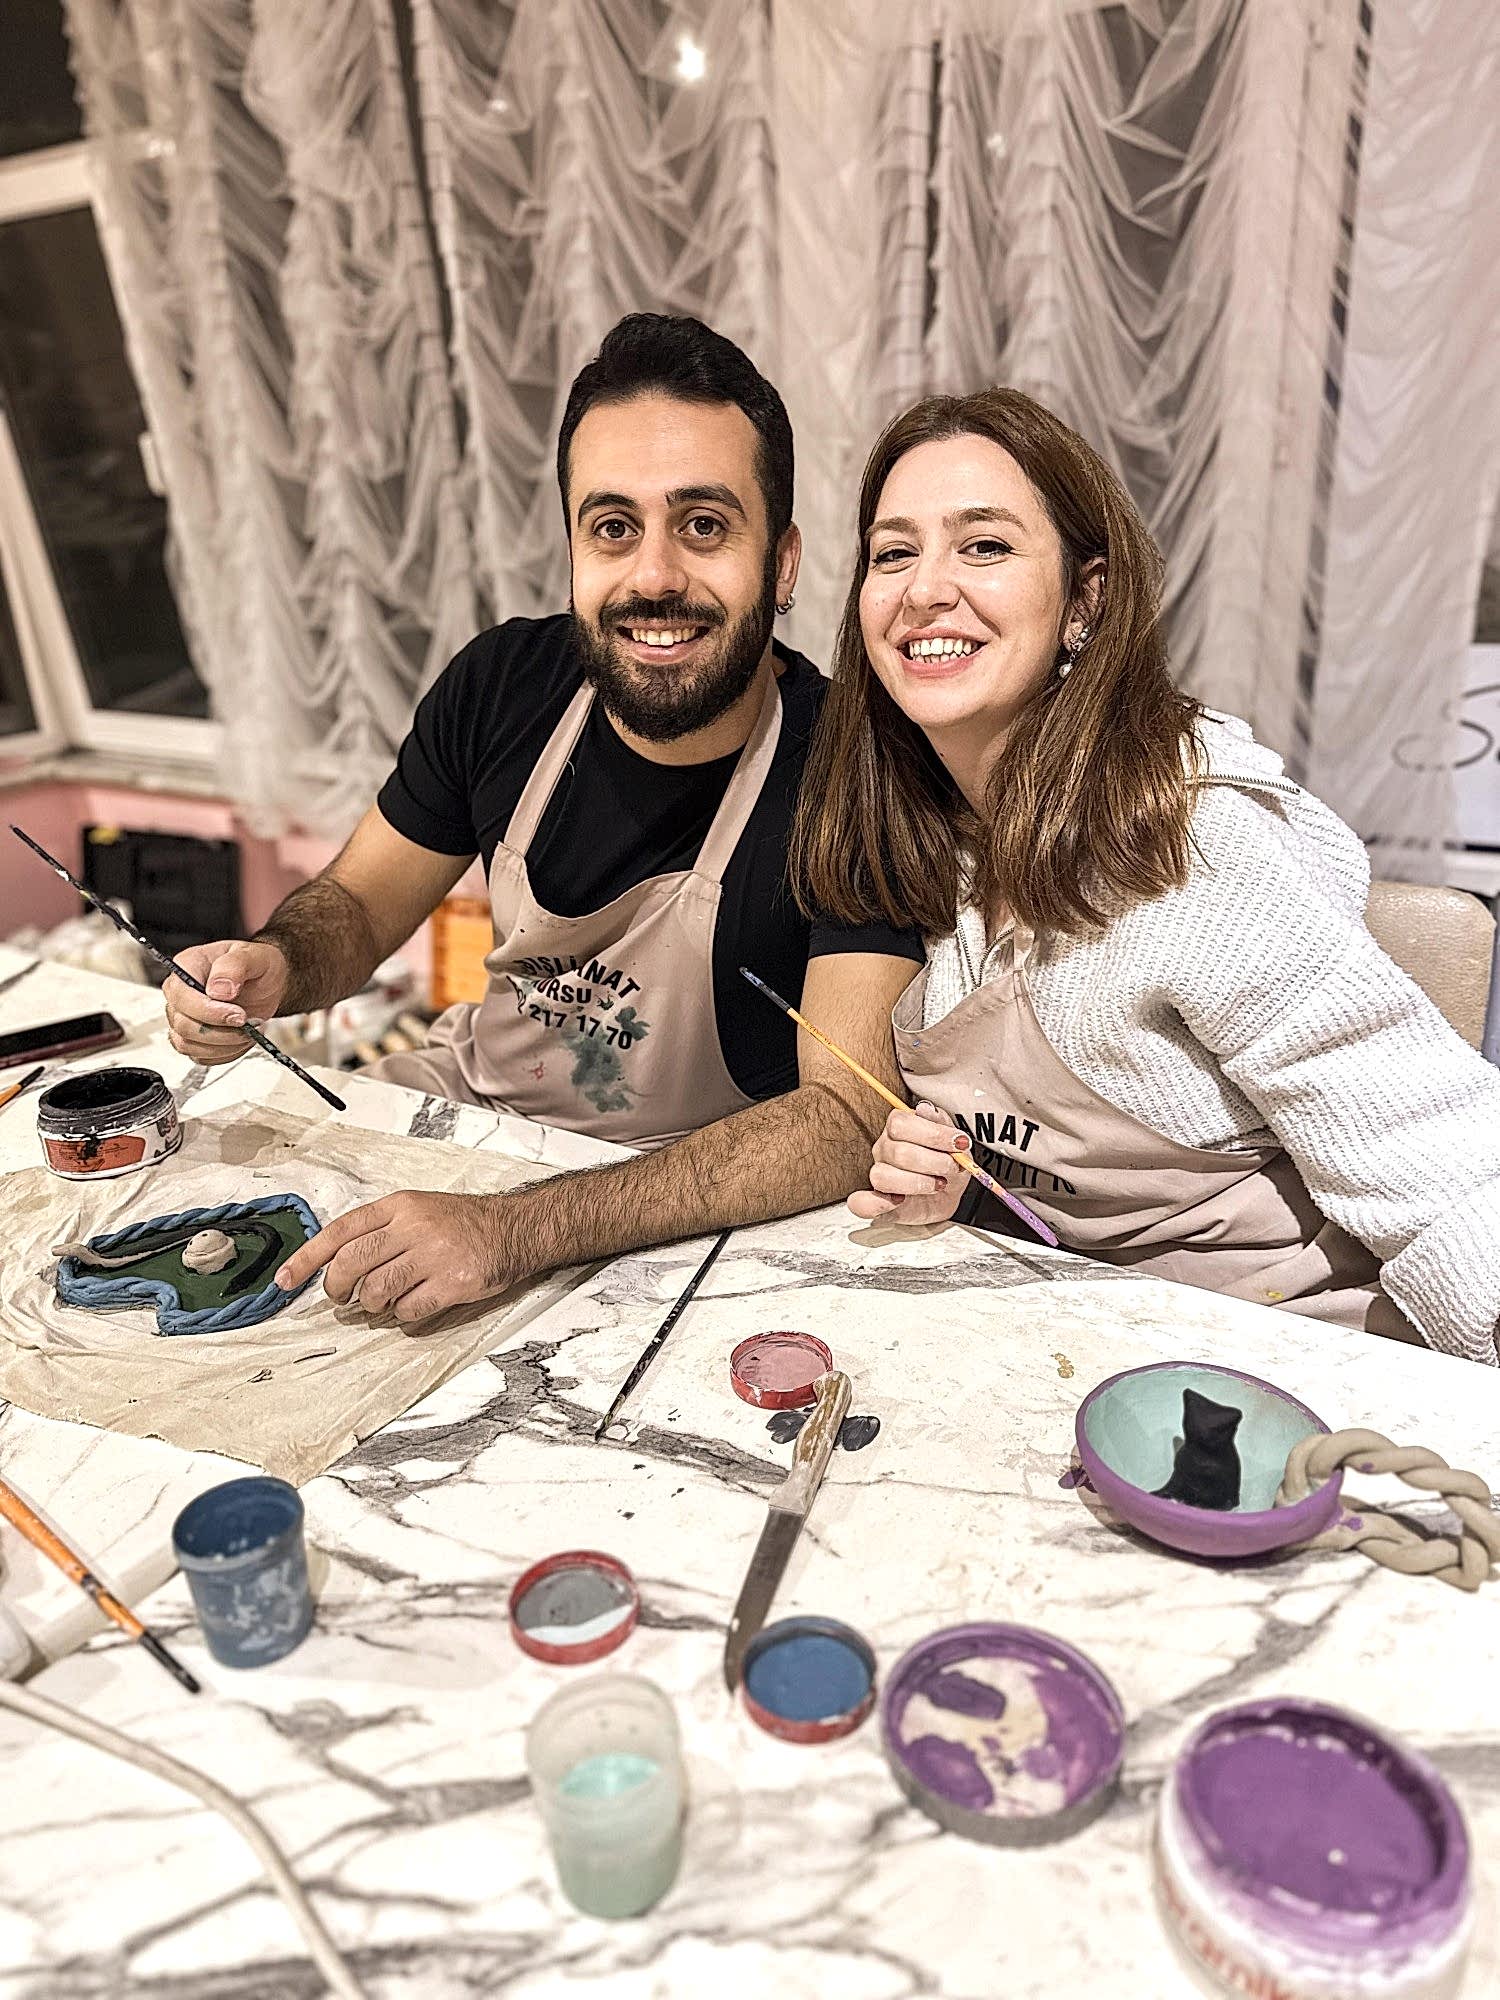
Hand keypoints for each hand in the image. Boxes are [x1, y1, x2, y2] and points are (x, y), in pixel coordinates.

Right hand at [164, 940, 289, 1063]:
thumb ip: (234, 966)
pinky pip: (201, 1056)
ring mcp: (184, 1018)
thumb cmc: (255, 965)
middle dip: (220, 1031)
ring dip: (224, 1044)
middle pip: (183, 1026)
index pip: (181, 997)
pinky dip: (226, 1053)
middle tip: (247, 1022)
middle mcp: (180, 994)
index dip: (208, 1011)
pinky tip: (241, 1039)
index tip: (238, 1014)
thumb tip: (218, 989)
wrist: (266, 982)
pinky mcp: (194, 1039)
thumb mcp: (252, 956)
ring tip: (247, 1029)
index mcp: (186, 968)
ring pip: (188, 1045)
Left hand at [275, 1190, 526, 1323]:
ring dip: (372, 1305)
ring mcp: (433, 1255)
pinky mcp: (452, 1282)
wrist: (514, 1229)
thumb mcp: (418, 1209)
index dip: (306, 1258)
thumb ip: (380, 1230)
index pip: (340, 1231)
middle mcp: (413, 1226)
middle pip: (351, 1263)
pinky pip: (409, 1310)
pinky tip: (414, 1304)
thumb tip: (336, 1265)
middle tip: (341, 1297)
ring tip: (383, 1301)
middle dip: (336, 1288)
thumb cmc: (462, 1223)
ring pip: (376, 1291)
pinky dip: (404, 1316)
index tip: (285, 1280)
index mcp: (399, 1206)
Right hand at [847, 1100, 965, 1224]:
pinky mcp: (878, 1202)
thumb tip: (924, 1109)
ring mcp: (879, 1175)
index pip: (901, 1124)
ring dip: (918, 1184)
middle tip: (953, 1167)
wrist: (950, 1194)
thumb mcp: (953, 1140)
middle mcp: (885, 1149)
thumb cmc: (948, 1165)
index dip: (933, 1134)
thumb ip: (940, 1122)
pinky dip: (878, 1204)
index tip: (958, 1143)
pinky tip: (900, 1201)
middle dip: (935, 1162)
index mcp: (898, 1128)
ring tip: (938, 1184)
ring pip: (883, 1177)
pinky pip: (862, 1204)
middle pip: (899, 1152)